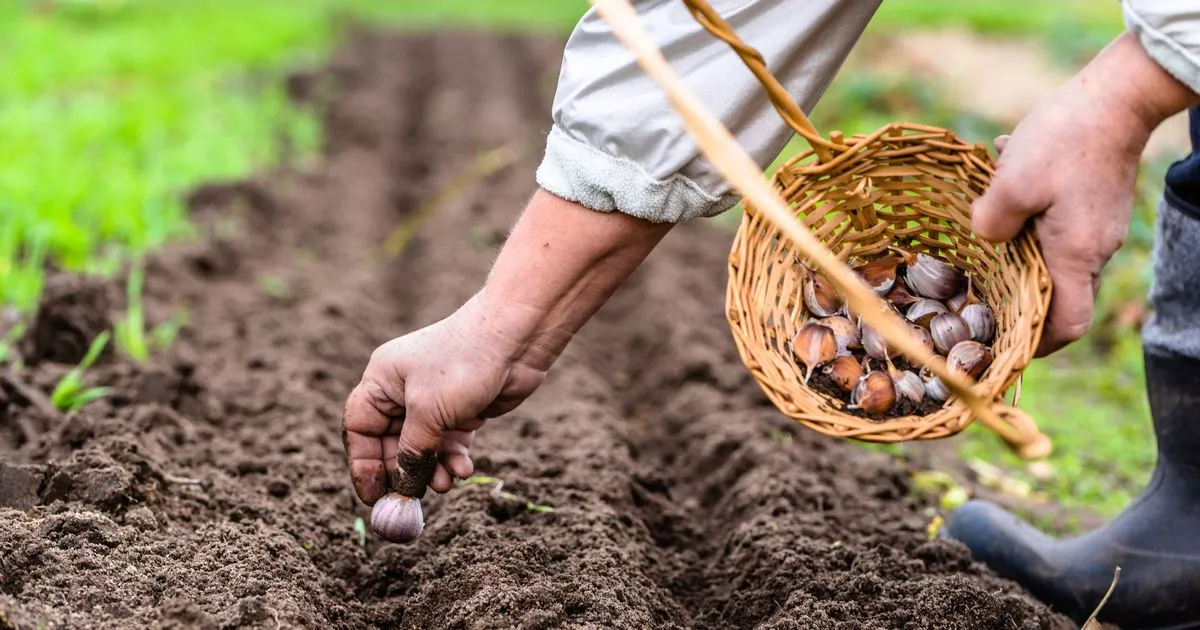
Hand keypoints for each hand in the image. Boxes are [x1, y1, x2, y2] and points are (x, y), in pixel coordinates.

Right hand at [342, 189, 671, 503]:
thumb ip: (413, 452)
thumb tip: (403, 487)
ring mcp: (433, 400)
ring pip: (423, 447)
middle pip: (391, 443)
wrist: (516, 338)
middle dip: (404, 471)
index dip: (363, 464)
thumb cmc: (464, 364)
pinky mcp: (461, 409)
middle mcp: (403, 390)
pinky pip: (448, 443)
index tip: (372, 496)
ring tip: (447, 484)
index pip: (360, 428)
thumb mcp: (429, 412)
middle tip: (413, 500)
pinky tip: (464, 470)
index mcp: (382, 381)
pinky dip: (453, 458)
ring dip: (433, 469)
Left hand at [970, 32, 1197, 356]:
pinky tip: (1006, 174)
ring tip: (988, 212)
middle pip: (1057, 294)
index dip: (1038, 343)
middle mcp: (1095, 249)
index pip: (1068, 325)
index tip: (1006, 343)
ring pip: (1052, 254)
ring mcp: (1098, 227)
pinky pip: (1057, 223)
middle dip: (1018, 295)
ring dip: (1017, 242)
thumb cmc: (1065, 139)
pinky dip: (1030, 212)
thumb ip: (990, 222)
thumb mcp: (1012, 183)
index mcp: (1075, 256)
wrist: (1117, 95)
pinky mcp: (1095, 204)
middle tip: (979, 290)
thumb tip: (982, 238)